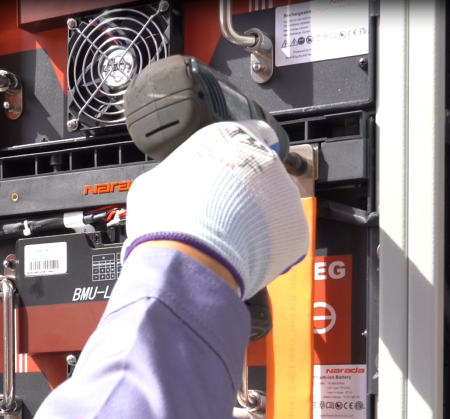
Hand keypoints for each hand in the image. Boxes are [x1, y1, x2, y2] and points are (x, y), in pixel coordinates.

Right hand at [123, 121, 308, 300]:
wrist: (189, 254)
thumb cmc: (167, 216)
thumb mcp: (153, 183)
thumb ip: (175, 176)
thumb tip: (171, 185)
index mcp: (226, 137)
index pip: (247, 131)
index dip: (237, 155)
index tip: (231, 169)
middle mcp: (261, 156)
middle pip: (259, 174)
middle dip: (244, 194)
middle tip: (219, 216)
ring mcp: (284, 191)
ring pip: (273, 207)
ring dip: (256, 222)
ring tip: (228, 241)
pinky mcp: (296, 225)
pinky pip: (282, 238)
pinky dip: (267, 249)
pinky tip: (243, 256)